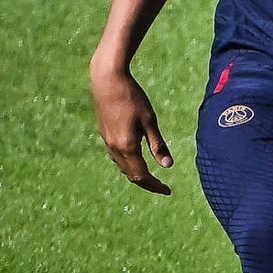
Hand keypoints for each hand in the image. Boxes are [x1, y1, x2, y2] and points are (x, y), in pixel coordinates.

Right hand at [91, 67, 172, 194]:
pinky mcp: (105, 134)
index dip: (155, 186)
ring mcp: (107, 141)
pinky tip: (135, 158)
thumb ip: (158, 144)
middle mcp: (114, 148)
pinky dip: (128, 163)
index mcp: (127, 146)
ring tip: (151, 177)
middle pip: (131, 174)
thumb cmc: (133, 98)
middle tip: (162, 187)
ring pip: (122, 166)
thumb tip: (167, 166)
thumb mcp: (150, 120)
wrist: (108, 81)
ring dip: (136, 173)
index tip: (167, 191)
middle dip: (146, 182)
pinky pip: (117, 156)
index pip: (141, 175)